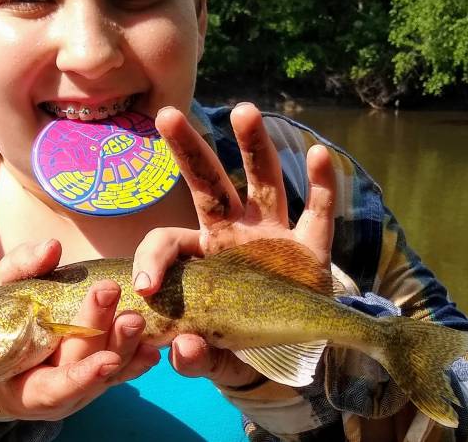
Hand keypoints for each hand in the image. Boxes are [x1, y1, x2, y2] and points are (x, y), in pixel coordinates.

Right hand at [0, 240, 159, 419]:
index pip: (57, 387)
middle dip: (106, 337)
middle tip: (126, 310)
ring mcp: (82, 385)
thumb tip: (52, 248)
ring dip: (128, 346)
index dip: (82, 376)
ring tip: (140, 320)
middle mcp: (59, 392)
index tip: (107, 361)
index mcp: (25, 386)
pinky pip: (122, 369)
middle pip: (86, 366)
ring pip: (111, 371)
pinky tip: (154, 346)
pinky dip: (138, 359)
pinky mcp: (99, 373)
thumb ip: (21, 269)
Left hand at [132, 102, 336, 386]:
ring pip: (263, 181)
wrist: (284, 349)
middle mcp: (233, 233)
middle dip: (188, 150)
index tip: (146, 287)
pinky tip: (319, 154)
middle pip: (208, 184)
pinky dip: (321, 184)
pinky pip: (318, 211)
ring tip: (244, 110)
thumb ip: (194, 357)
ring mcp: (272, 235)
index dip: (154, 259)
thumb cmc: (236, 341)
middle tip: (167, 115)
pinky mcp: (310, 248)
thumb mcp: (211, 353)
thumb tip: (182, 348)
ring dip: (254, 146)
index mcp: (200, 256)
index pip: (170, 240)